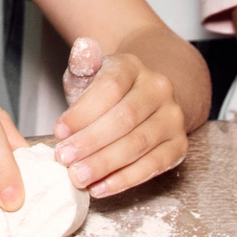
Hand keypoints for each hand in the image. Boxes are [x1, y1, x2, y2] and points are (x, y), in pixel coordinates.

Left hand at [50, 36, 187, 196]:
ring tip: (78, 177)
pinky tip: (100, 188)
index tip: (58, 132)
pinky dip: (125, 179)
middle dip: (91, 142)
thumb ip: (83, 63)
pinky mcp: (178, 145)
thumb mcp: (91, 72)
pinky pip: (153, 166)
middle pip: (124, 119)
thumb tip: (82, 48)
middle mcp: (158, 89)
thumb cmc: (108, 90)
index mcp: (132, 67)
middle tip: (64, 160)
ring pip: (139, 144)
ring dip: (105, 164)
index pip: (109, 88)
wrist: (144, 97)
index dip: (82, 113)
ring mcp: (172, 117)